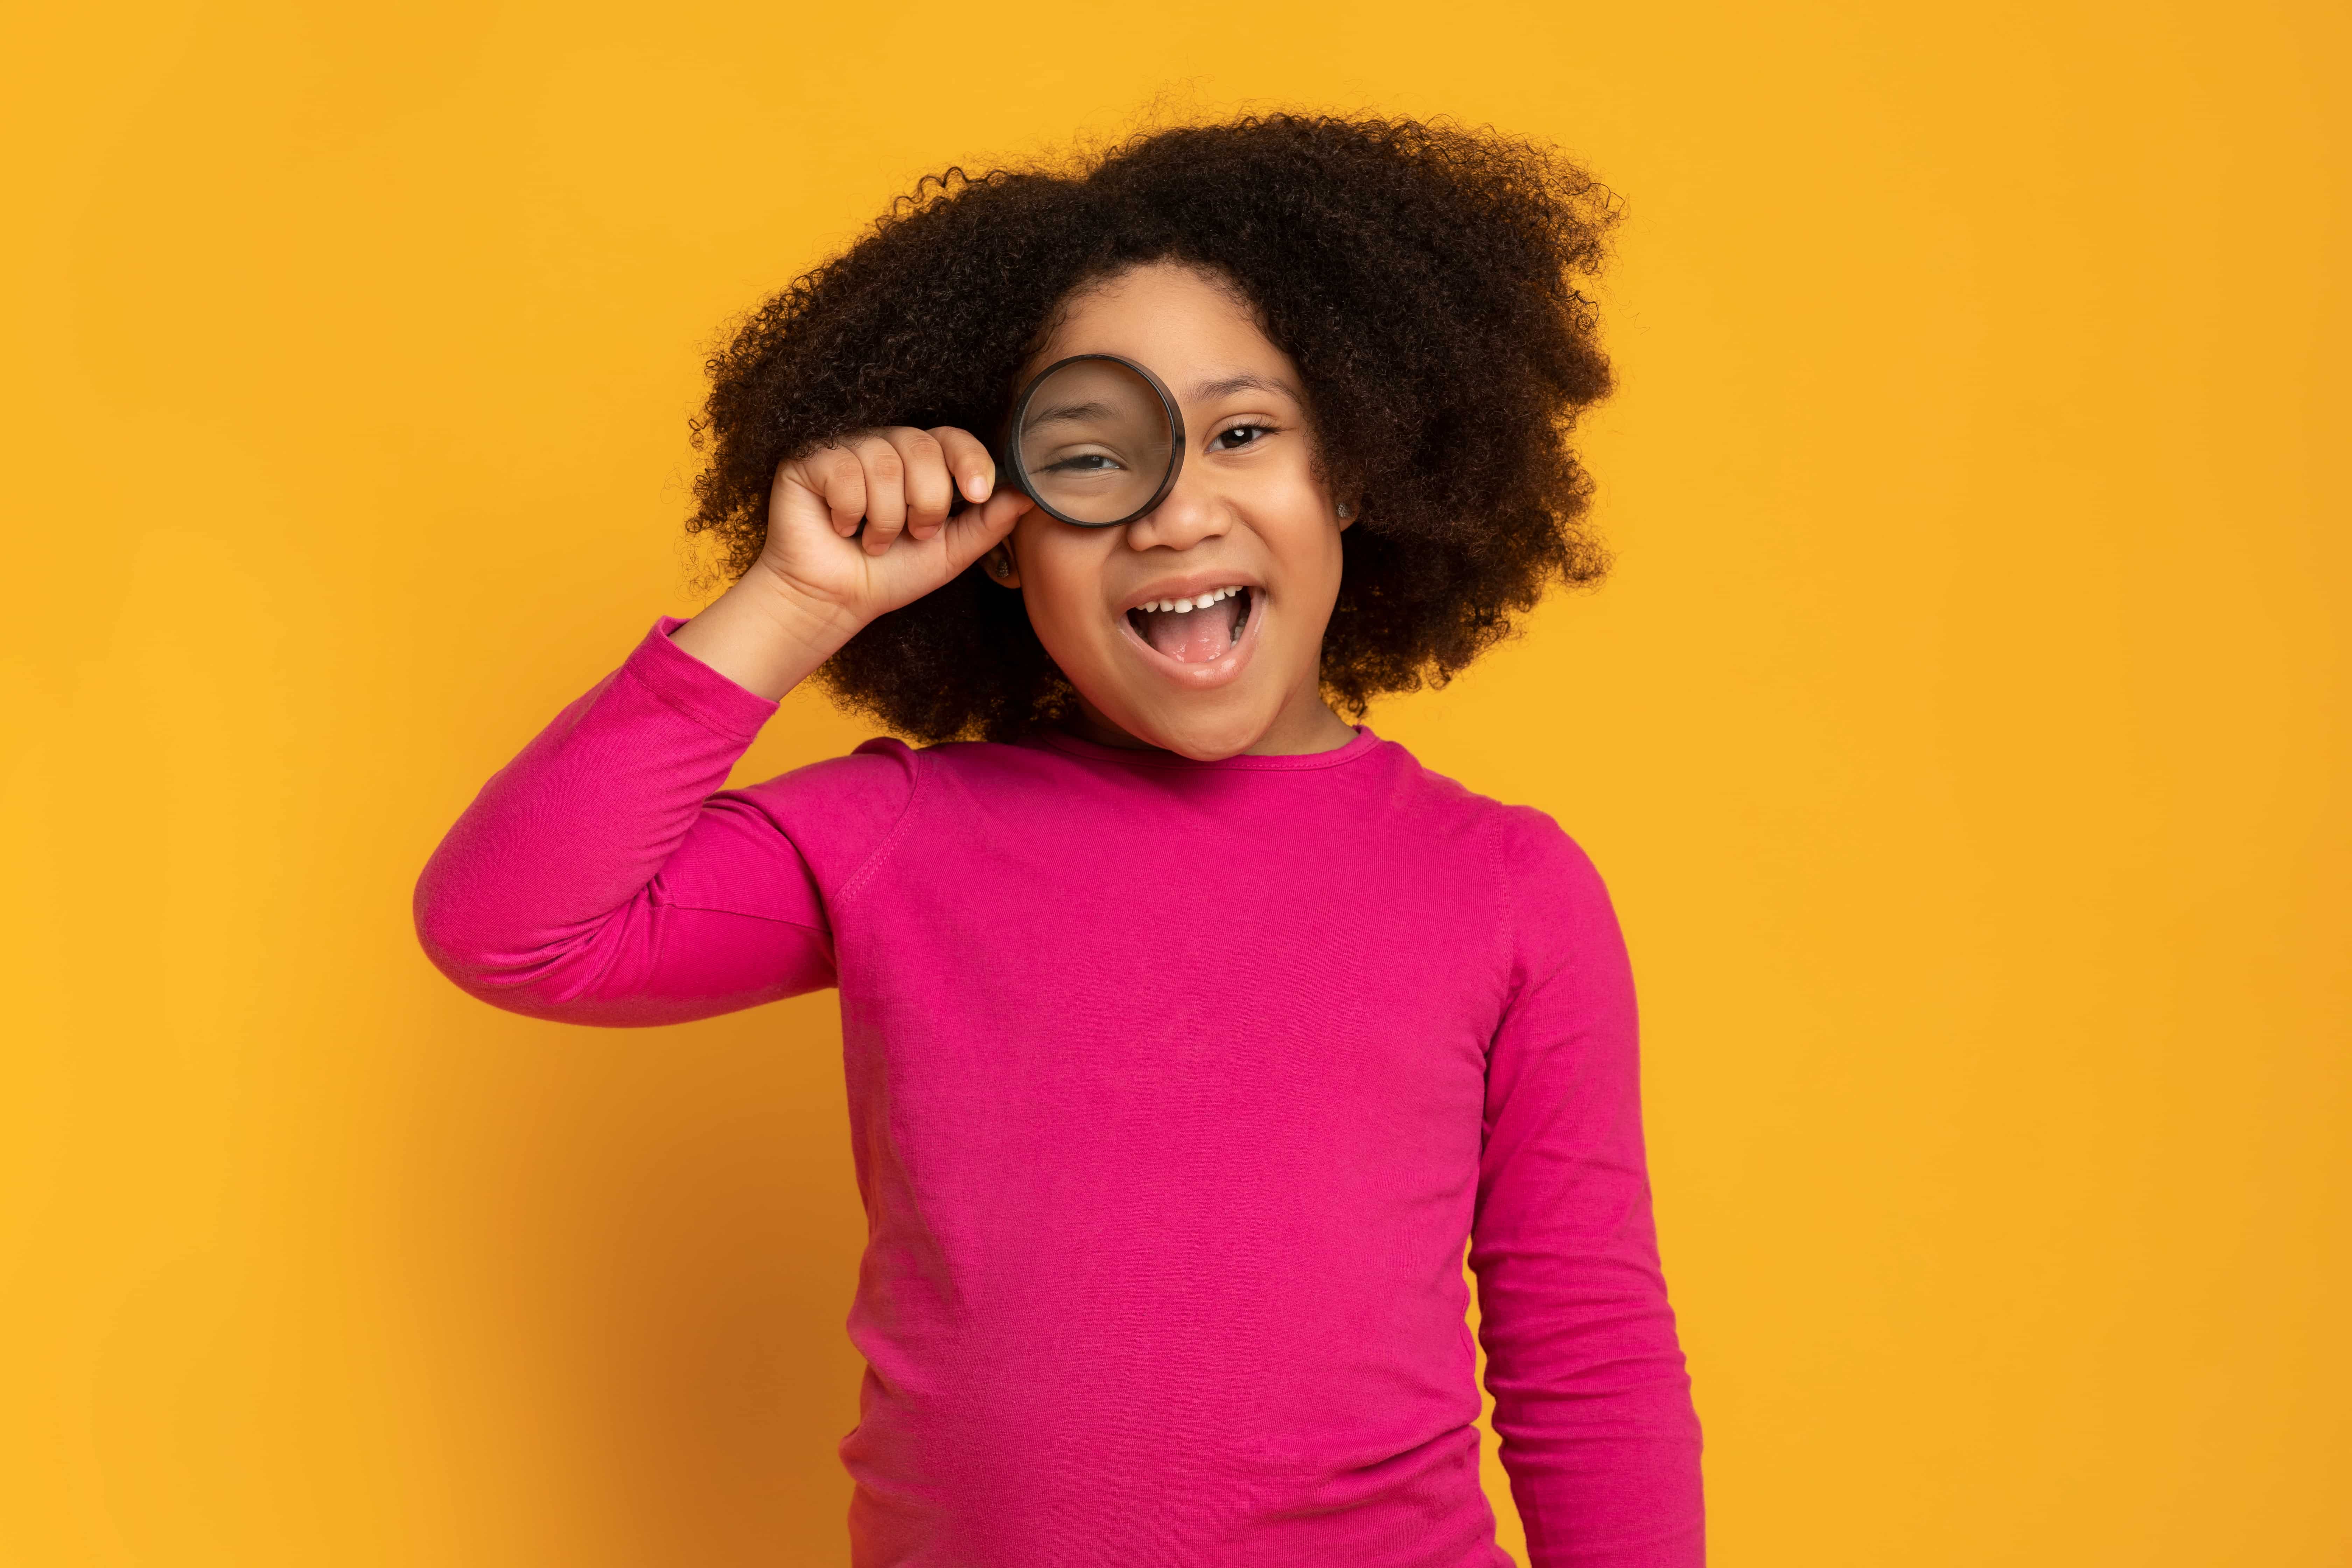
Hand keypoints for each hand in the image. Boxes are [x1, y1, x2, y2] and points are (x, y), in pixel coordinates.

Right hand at [756, 426, 1032, 627]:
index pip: (953, 439)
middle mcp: (886, 447)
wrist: (836, 599)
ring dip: (886, 518)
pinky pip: (843, 470)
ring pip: (883, 462)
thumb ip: (989, 523)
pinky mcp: (811, 460)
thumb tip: (1029, 493)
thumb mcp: (952, 552)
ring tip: (875, 541)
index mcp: (922, 462)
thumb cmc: (892, 574)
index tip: (976, 494)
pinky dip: (849, 512)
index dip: (969, 461)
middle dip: (925, 502)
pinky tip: (843, 528)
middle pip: (921, 447)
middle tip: (913, 536)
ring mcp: (848, 449)